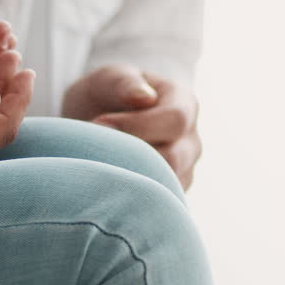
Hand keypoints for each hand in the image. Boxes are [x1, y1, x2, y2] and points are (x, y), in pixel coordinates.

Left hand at [62, 65, 201, 188]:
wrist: (101, 122)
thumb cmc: (106, 96)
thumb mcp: (108, 79)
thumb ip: (123, 82)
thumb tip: (143, 97)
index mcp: (184, 104)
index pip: (175, 120)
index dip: (136, 125)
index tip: (99, 124)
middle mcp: (190, 141)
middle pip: (173, 158)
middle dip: (129, 155)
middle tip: (94, 150)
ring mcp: (183, 171)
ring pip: (165, 187)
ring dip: (128, 177)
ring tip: (98, 165)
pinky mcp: (168, 196)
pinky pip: (156, 206)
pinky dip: (129, 198)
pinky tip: (105, 185)